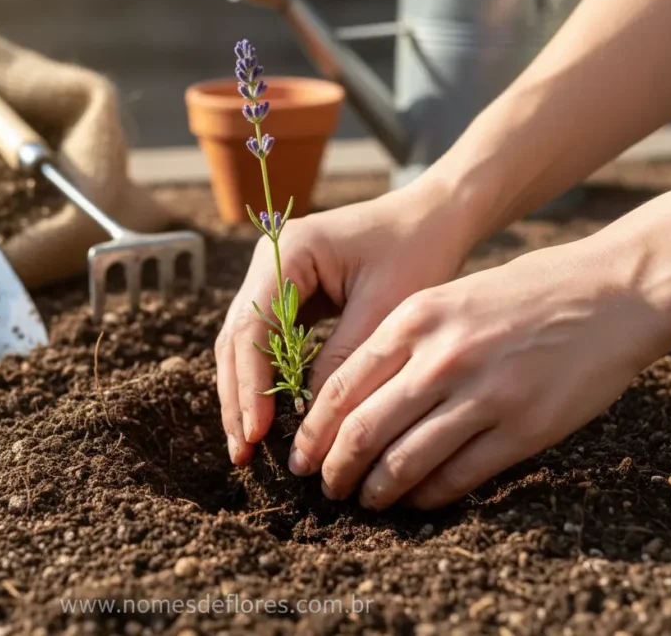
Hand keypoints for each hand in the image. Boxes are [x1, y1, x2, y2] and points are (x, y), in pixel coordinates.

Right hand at [215, 181, 470, 464]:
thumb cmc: (417, 251)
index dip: (251, 384)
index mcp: (288, 250)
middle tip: (243, 453)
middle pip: (237, 338)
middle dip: (238, 397)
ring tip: (248, 446)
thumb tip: (308, 420)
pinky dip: (265, 380)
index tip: (257, 432)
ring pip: (243, 344)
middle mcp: (268, 260)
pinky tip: (269, 418)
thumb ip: (342, 360)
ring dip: (245, 394)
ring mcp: (272, 276)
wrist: (433, 216)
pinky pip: (264, 342)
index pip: (253, 325)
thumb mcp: (384, 308)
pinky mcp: (286, 294)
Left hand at [288, 237, 665, 509]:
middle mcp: (440, 358)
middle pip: (362, 431)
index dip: (313, 432)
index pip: (340, 387)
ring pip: (404, 462)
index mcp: (414, 319)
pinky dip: (428, 496)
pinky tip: (417, 500)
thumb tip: (348, 398)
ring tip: (366, 500)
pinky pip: (457, 476)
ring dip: (375, 490)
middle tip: (327, 488)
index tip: (301, 456)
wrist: (611, 292)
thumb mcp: (446, 297)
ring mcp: (483, 395)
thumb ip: (399, 342)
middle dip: (334, 469)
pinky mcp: (522, 428)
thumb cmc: (522, 293)